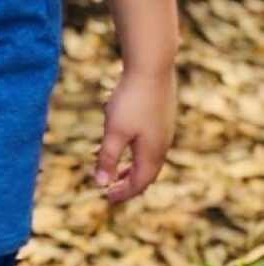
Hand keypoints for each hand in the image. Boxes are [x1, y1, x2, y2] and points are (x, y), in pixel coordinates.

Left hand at [94, 66, 176, 203]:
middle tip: (113, 190)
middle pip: (146, 173)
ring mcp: (164, 129)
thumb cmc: (132, 100)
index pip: (139, 183)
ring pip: (149, 157)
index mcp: (152, 154)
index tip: (108, 198)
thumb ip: (108, 158)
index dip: (123, 193)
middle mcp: (162, 145)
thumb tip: (100, 183)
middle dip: (129, 183)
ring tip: (119, 170)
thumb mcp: (114, 131)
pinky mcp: (162, 115)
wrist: (152, 67)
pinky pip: (149, 142)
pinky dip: (136, 149)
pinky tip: (125, 138)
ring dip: (132, 166)